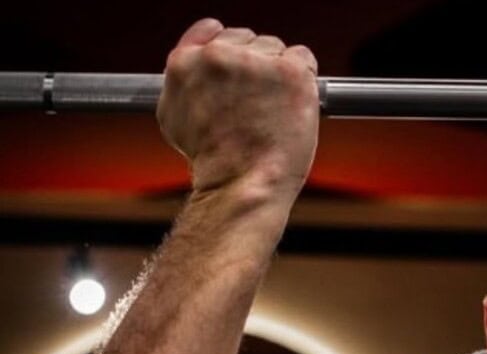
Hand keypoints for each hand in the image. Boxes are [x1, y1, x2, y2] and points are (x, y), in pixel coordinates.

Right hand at [157, 18, 319, 197]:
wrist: (241, 182)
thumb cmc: (213, 160)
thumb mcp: (174, 116)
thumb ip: (185, 81)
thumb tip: (196, 62)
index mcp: (186, 61)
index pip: (213, 30)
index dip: (231, 49)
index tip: (240, 66)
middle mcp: (219, 56)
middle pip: (249, 39)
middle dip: (256, 64)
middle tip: (259, 100)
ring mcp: (256, 62)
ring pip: (277, 48)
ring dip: (280, 72)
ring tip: (274, 108)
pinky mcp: (290, 71)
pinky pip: (303, 57)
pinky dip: (304, 78)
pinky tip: (293, 101)